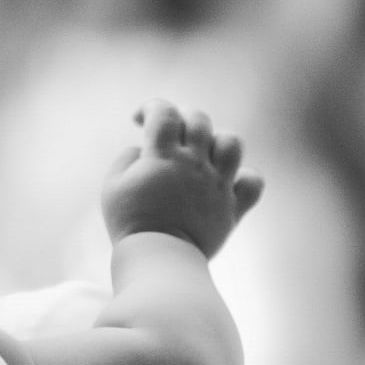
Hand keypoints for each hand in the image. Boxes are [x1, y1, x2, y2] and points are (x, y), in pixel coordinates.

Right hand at [100, 98, 264, 256]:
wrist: (158, 258)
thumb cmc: (129, 222)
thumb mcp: (111, 187)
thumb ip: (126, 159)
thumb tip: (142, 150)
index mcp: (163, 156)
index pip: (163, 112)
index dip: (150, 107)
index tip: (138, 119)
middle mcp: (195, 164)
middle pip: (199, 120)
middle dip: (183, 118)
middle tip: (170, 132)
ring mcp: (218, 184)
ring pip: (231, 143)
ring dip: (216, 141)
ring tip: (202, 153)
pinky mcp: (232, 207)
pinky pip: (252, 183)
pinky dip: (243, 179)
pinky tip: (226, 183)